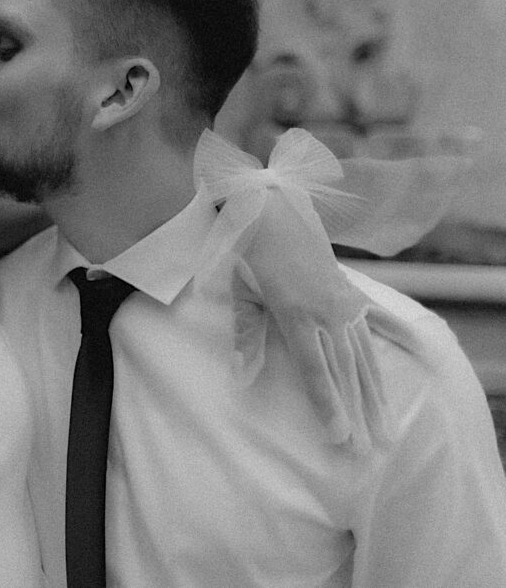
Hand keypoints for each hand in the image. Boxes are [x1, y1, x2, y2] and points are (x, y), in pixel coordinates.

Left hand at [240, 189, 415, 451]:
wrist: (273, 212)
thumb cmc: (250, 256)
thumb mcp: (242, 296)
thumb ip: (247, 339)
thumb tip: (241, 378)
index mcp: (296, 316)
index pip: (316, 371)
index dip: (329, 405)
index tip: (340, 437)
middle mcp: (327, 313)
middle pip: (346, 372)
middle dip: (358, 413)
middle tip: (371, 450)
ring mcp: (345, 302)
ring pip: (366, 355)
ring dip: (377, 393)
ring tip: (388, 425)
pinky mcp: (354, 291)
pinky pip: (380, 319)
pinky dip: (400, 337)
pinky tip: (421, 356)